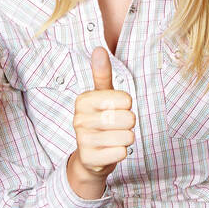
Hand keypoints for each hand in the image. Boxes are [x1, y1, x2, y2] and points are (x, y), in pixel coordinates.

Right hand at [71, 48, 134, 178]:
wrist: (89, 156)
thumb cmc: (100, 120)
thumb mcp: (102, 96)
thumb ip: (102, 74)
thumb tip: (98, 49)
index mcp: (83, 100)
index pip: (126, 99)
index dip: (127, 106)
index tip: (116, 109)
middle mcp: (79, 119)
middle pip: (128, 119)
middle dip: (129, 124)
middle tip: (116, 127)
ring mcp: (82, 140)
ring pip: (127, 137)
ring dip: (126, 139)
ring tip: (113, 138)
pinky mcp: (89, 158)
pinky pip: (121, 153)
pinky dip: (121, 153)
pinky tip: (110, 151)